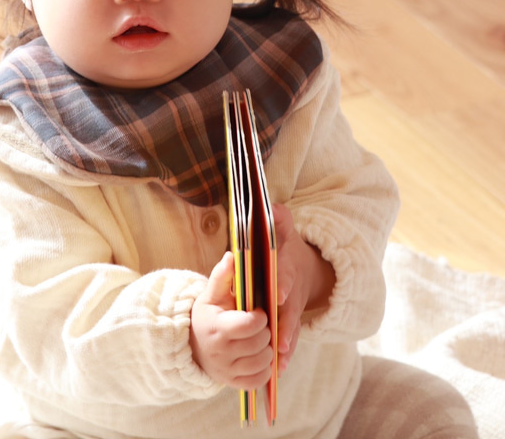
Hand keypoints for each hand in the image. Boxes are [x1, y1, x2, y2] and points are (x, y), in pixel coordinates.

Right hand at [190, 251, 273, 388]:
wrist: (194, 345)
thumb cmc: (208, 315)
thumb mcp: (212, 294)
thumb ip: (222, 274)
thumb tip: (232, 255)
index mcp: (218, 328)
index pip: (250, 325)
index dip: (260, 316)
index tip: (258, 311)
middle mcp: (221, 352)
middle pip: (260, 343)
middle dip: (266, 331)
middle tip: (261, 325)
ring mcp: (227, 371)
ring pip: (263, 362)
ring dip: (268, 349)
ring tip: (261, 338)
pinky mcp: (233, 384)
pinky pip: (258, 380)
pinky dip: (265, 368)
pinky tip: (260, 355)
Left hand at [273, 203, 334, 376]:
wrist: (306, 268)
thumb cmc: (286, 248)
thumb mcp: (285, 230)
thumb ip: (281, 220)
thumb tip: (274, 208)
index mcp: (287, 268)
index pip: (285, 275)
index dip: (283, 283)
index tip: (280, 293)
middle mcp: (292, 292)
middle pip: (289, 309)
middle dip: (285, 323)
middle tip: (279, 341)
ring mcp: (293, 309)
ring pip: (290, 329)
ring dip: (286, 345)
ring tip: (279, 362)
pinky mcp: (292, 323)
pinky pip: (290, 340)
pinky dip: (286, 355)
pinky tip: (279, 372)